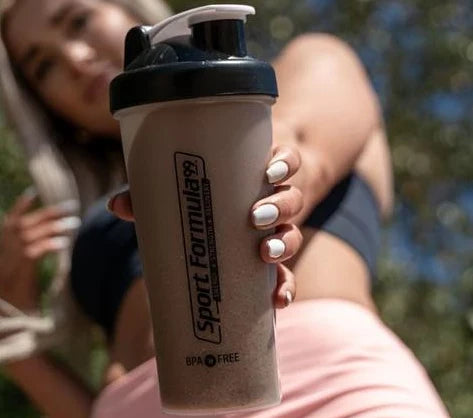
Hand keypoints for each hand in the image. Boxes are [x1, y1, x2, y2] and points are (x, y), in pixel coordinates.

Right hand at [0, 189, 79, 310]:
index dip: (20, 206)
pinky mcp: (19, 270)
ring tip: (74, 222)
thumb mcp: (21, 269)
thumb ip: (30, 251)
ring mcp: (10, 258)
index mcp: (3, 247)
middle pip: (26, 224)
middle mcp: (4, 249)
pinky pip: (34, 251)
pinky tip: (63, 243)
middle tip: (71, 206)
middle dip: (49, 213)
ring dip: (54, 227)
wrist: (7, 316)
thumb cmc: (15, 295)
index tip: (33, 191)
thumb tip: (52, 237)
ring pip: (32, 234)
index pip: (10, 221)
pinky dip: (49, 244)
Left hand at [107, 145, 302, 308]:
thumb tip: (117, 206)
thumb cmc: (195, 208)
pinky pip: (287, 277)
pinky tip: (278, 300)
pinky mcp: (270, 267)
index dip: (285, 164)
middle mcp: (270, 204)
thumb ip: (148, 198)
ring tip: (265, 252)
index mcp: (254, 179)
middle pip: (292, 199)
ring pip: (294, 233)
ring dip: (285, 242)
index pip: (285, 162)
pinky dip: (287, 288)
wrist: (207, 239)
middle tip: (255, 216)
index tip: (268, 173)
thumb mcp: (174, 199)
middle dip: (279, 206)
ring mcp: (274, 235)